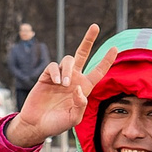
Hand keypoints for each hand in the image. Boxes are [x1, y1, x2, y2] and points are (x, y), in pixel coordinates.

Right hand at [4, 24, 100, 148]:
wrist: (37, 125)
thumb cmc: (57, 124)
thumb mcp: (74, 118)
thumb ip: (80, 105)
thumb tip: (79, 88)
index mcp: (84, 88)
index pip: (98, 71)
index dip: (106, 60)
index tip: (115, 48)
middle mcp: (73, 79)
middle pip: (83, 54)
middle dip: (89, 40)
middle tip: (95, 26)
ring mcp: (60, 76)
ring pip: (68, 60)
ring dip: (68, 69)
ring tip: (64, 84)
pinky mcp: (46, 76)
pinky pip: (53, 66)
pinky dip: (55, 72)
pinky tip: (55, 83)